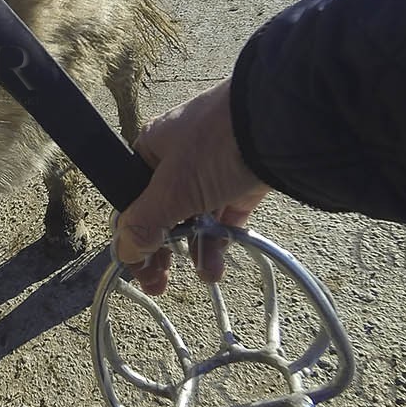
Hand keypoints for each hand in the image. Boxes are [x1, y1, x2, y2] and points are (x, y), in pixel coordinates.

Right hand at [113, 78, 271, 295]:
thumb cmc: (216, 144)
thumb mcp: (172, 189)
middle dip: (163, 250)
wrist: (281, 122)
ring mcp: (214, 168)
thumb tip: (124, 250)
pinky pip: (225, 215)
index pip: (133, 201)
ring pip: (196, 217)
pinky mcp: (244, 178)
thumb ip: (145, 223)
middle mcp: (180, 157)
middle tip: (162, 284)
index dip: (133, 238)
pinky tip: (218, 262)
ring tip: (206, 273)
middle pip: (164, 212)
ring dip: (196, 249)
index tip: (140, 272)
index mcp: (152, 149)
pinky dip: (220, 239)